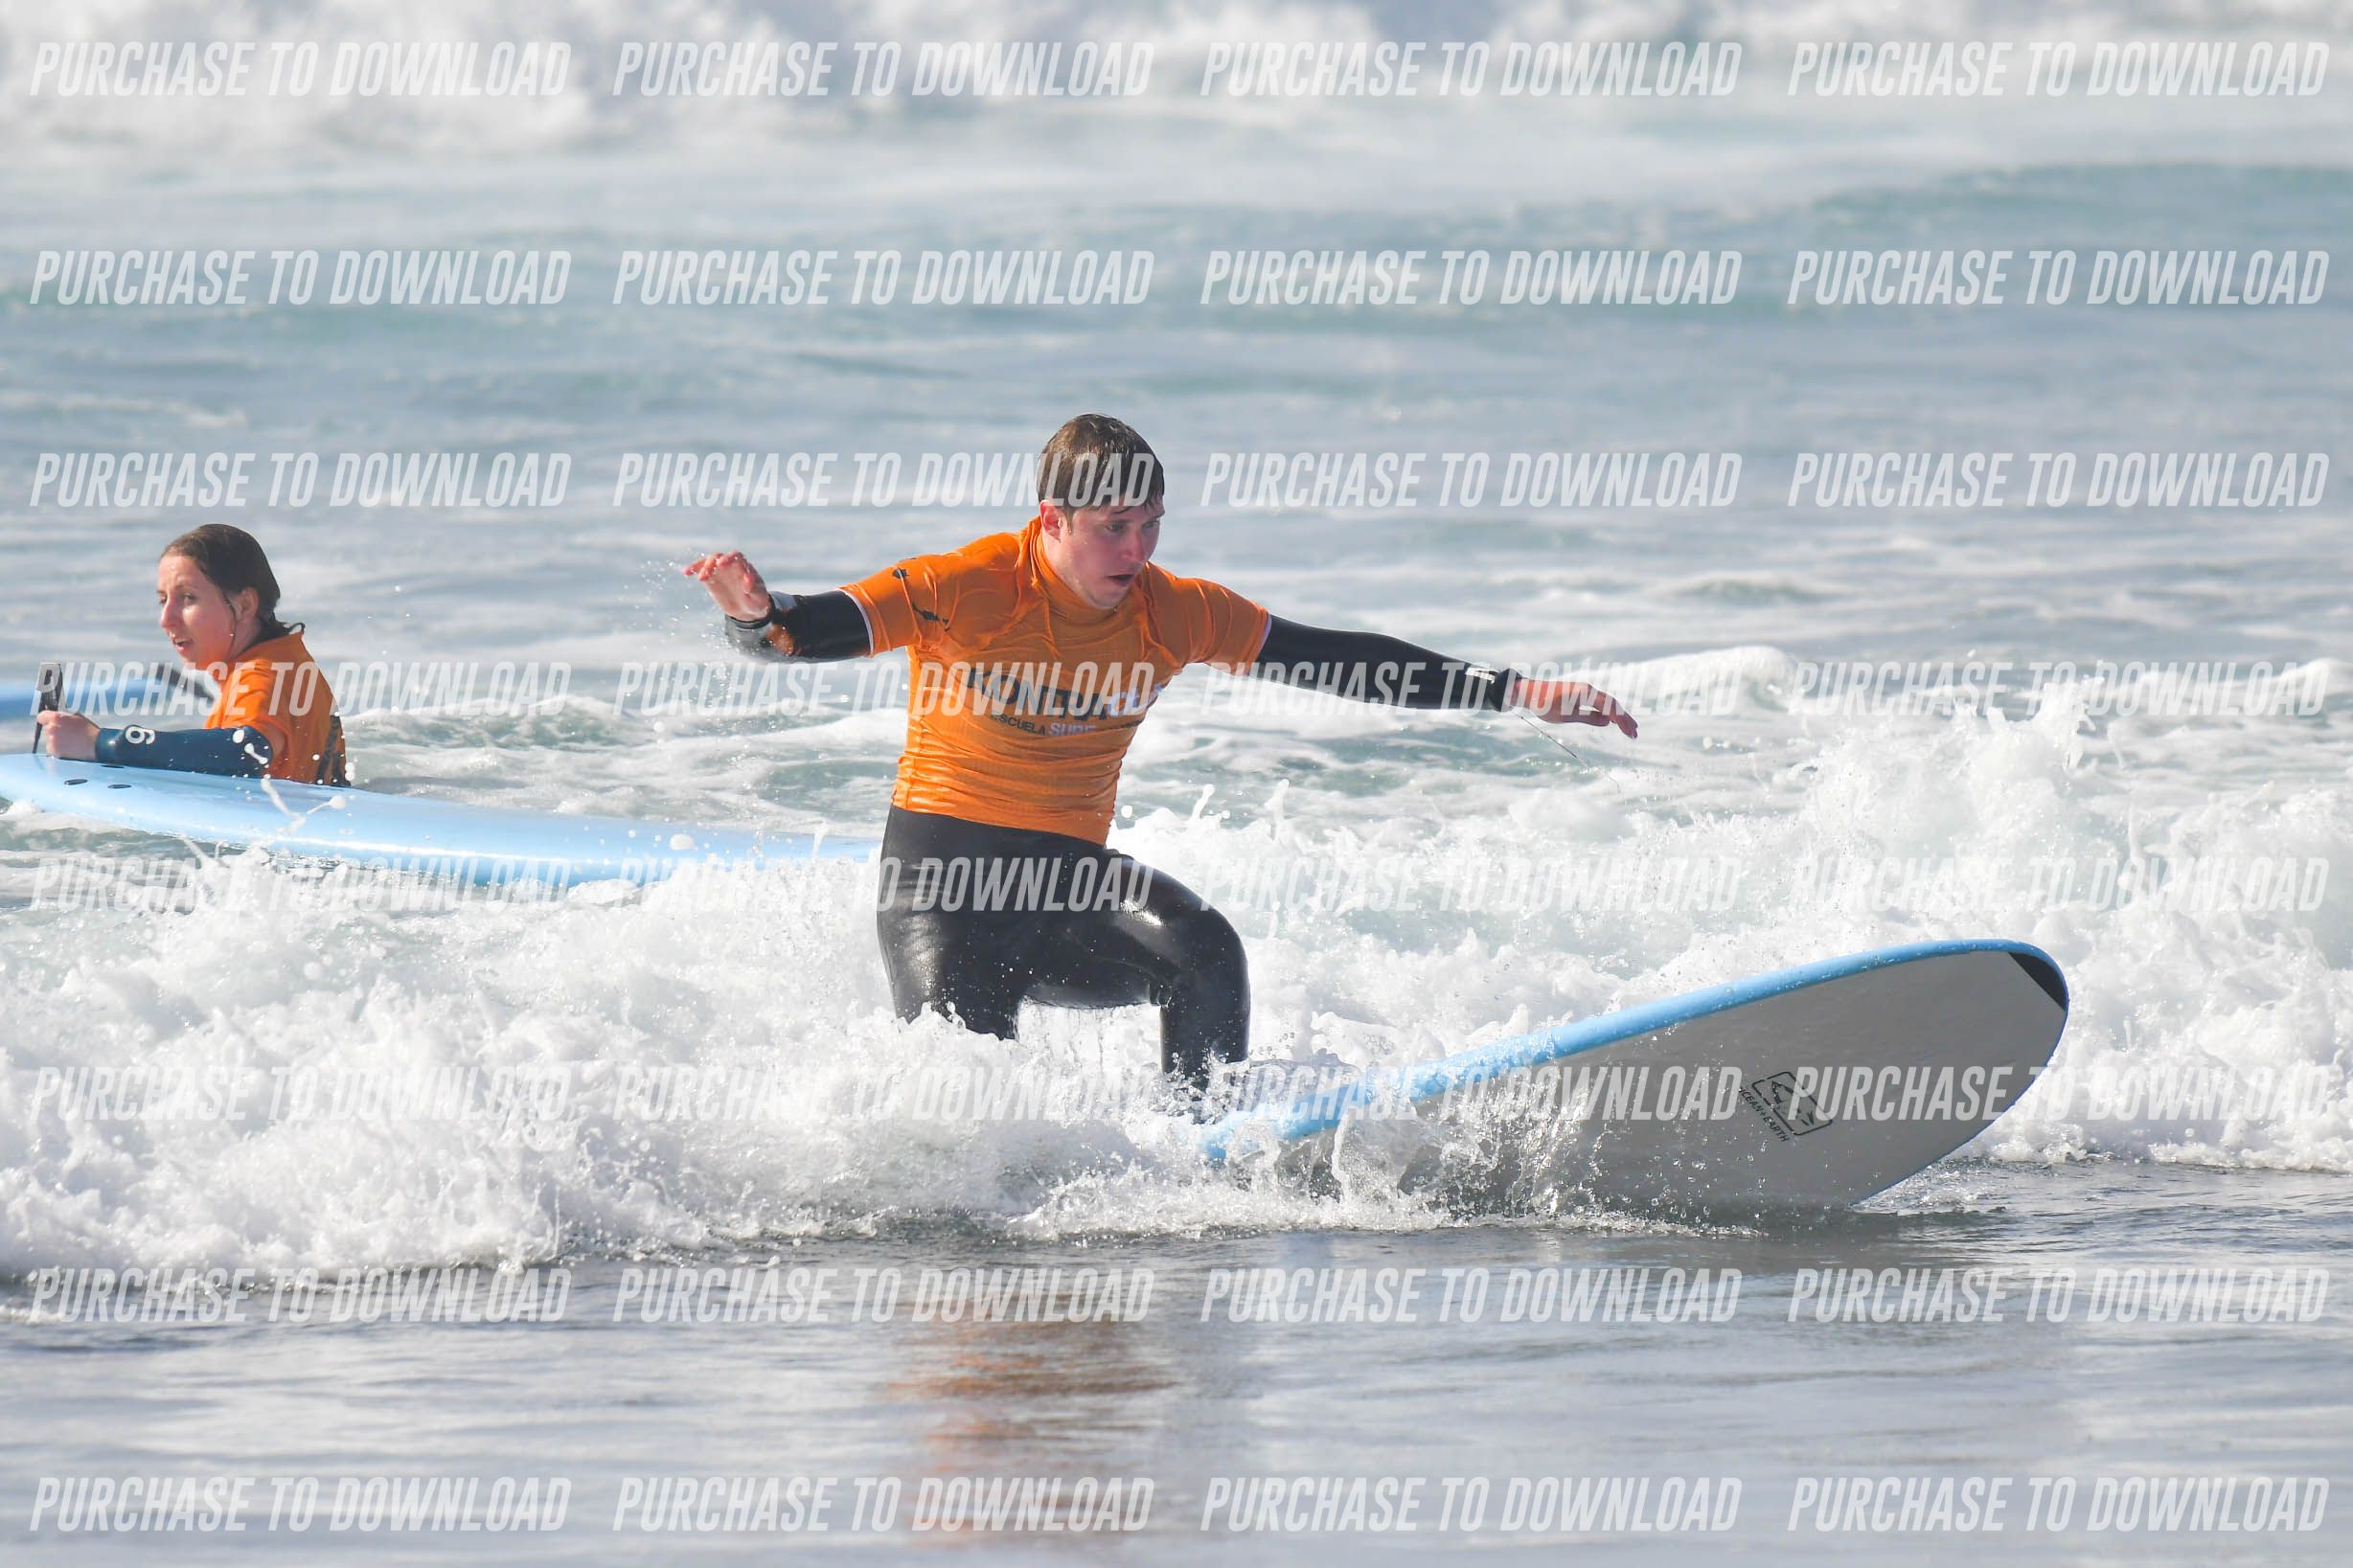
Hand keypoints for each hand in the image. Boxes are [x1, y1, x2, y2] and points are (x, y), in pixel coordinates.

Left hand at [36, 710, 99, 760]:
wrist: (96, 745)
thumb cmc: (88, 730)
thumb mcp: (77, 716)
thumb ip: (63, 716)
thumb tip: (56, 716)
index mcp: (56, 718)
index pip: (41, 716)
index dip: (46, 718)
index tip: (50, 720)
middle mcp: (51, 728)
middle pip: (47, 727)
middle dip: (54, 729)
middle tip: (67, 732)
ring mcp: (51, 740)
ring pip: (50, 738)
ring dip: (56, 738)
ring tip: (70, 740)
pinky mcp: (53, 750)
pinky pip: (52, 747)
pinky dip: (58, 747)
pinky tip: (69, 746)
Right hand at [683, 551, 771, 619]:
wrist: (747, 609)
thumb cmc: (756, 601)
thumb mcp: (758, 597)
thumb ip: (753, 588)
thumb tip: (748, 581)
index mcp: (744, 567)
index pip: (735, 557)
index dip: (728, 558)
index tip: (721, 564)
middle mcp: (730, 566)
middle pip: (719, 557)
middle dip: (712, 562)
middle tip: (707, 573)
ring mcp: (720, 571)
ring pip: (709, 563)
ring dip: (702, 567)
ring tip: (700, 578)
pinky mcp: (711, 579)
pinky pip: (701, 571)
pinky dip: (693, 569)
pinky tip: (686, 572)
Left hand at [1510, 678, 1636, 738]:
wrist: (1530, 692)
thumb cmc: (1544, 704)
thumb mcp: (1565, 715)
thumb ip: (1587, 718)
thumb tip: (1608, 722)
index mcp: (1585, 692)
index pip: (1609, 706)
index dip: (1621, 719)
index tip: (1630, 732)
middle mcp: (1588, 689)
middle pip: (1612, 704)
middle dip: (1625, 719)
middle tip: (1635, 734)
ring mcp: (1585, 692)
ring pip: (1607, 704)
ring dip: (1619, 716)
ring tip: (1630, 730)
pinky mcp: (1581, 695)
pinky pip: (1599, 704)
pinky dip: (1608, 713)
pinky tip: (1614, 722)